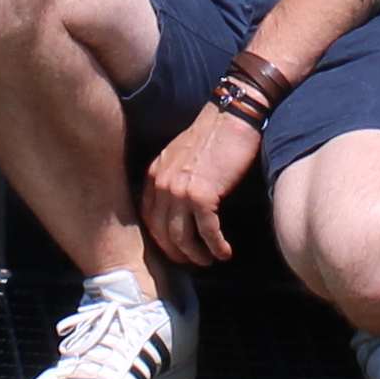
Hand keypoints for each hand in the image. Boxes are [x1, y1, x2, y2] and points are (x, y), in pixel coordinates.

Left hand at [140, 108, 258, 268]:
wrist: (231, 116)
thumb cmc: (212, 134)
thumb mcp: (179, 155)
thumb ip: (172, 177)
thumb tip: (177, 204)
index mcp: (154, 175)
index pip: (148, 218)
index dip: (161, 239)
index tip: (175, 249)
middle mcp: (161, 185)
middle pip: (161, 233)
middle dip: (177, 253)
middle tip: (192, 262)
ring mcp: (180, 191)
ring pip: (181, 238)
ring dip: (196, 255)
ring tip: (209, 260)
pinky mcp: (202, 195)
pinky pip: (207, 232)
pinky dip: (216, 246)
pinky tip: (224, 252)